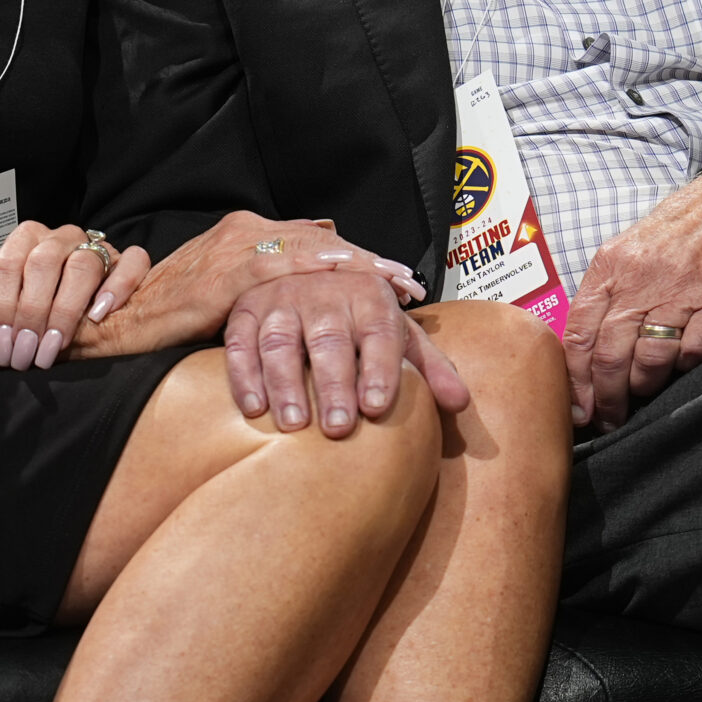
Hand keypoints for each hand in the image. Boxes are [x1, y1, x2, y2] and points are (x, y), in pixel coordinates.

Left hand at [0, 223, 150, 369]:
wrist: (66, 298)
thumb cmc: (28, 295)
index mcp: (28, 237)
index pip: (8, 263)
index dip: (2, 305)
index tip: (3, 343)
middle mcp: (61, 237)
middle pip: (44, 263)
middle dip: (32, 313)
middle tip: (27, 352)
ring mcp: (96, 246)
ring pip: (85, 265)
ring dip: (67, 309)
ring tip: (55, 345)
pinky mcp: (125, 260)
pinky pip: (132, 262)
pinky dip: (118, 286)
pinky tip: (101, 314)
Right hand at [75, 211, 419, 356]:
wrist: (120, 318)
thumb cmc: (172, 311)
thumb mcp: (226, 293)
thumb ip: (263, 281)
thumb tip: (308, 275)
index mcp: (248, 234)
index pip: (315, 243)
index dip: (357, 260)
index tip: (397, 278)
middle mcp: (245, 230)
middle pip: (321, 242)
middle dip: (368, 262)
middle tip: (409, 281)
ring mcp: (235, 245)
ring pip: (310, 248)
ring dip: (356, 265)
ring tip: (393, 281)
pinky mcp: (224, 269)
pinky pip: (281, 265)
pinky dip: (318, 268)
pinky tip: (346, 273)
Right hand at [224, 273, 470, 437]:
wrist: (309, 274)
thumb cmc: (360, 319)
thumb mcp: (398, 335)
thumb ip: (429, 368)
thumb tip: (460, 403)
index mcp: (370, 296)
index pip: (380, 332)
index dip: (379, 368)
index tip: (377, 407)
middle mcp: (325, 292)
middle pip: (330, 339)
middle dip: (334, 384)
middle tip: (339, 427)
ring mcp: (281, 300)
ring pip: (281, 342)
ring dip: (285, 384)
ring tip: (295, 425)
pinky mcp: (246, 311)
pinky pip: (240, 343)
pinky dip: (245, 375)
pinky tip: (254, 409)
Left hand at [564, 168, 701, 430]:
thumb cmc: (679, 231)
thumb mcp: (631, 250)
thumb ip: (608, 295)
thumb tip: (583, 356)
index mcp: (611, 264)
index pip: (579, 332)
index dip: (576, 379)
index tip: (580, 407)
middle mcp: (642, 277)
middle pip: (610, 354)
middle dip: (607, 397)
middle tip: (610, 418)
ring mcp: (682, 289)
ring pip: (649, 359)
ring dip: (644, 388)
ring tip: (644, 398)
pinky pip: (693, 351)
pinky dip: (685, 368)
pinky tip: (682, 368)